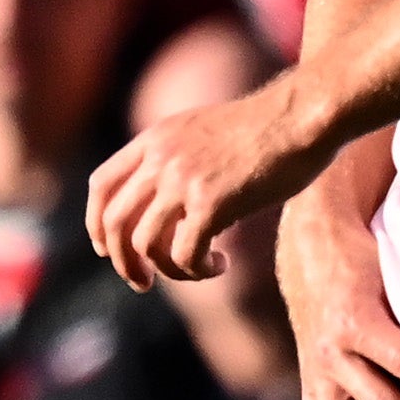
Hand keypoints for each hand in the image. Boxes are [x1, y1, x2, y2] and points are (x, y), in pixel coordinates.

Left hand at [82, 67, 332, 287]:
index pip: (101, 185)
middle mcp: (160, 158)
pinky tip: (220, 265)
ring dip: (167, 271)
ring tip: (196, 272)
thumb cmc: (268, 128)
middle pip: (113, 222)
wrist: (302, 116)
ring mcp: (182, 179)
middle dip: (122, 261)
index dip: (96, 223)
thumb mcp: (205, 132)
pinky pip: (184, 254)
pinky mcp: (212, 203)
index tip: (108, 249)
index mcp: (154, 139)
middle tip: (142, 282)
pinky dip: (196, 270)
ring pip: (145, 244)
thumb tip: (170, 207)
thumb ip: (179, 159)